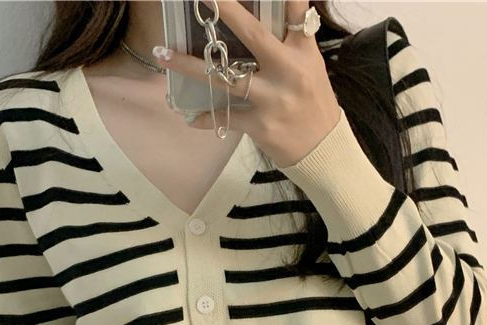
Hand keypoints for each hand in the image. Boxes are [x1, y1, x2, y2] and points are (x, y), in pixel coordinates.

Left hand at [152, 0, 341, 167]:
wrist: (324, 149)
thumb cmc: (314, 104)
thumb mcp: (310, 66)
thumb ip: (292, 39)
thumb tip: (274, 12)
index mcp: (303, 52)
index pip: (294, 12)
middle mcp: (288, 71)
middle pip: (253, 35)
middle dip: (227, 12)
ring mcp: (272, 99)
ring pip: (226, 78)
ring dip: (190, 67)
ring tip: (163, 54)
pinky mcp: (261, 125)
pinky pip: (226, 117)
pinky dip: (207, 118)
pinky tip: (189, 116)